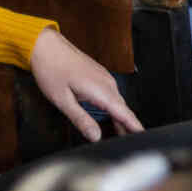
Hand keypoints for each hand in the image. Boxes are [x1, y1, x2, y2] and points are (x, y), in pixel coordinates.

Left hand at [29, 27, 142, 142]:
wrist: (47, 47)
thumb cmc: (52, 71)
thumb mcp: (62, 100)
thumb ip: (81, 119)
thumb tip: (95, 136)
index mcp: (101, 91)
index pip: (124, 113)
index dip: (135, 127)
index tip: (144, 137)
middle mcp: (108, 84)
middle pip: (123, 110)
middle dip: (127, 126)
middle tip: (129, 143)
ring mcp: (105, 78)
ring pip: (117, 102)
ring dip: (120, 118)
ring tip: (120, 134)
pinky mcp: (100, 76)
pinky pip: (111, 95)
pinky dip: (113, 108)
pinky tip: (108, 115)